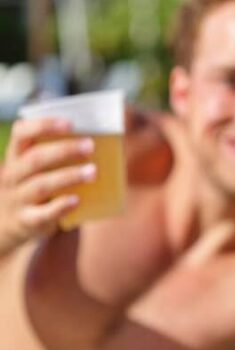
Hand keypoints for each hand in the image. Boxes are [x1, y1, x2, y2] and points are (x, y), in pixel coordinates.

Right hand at [0, 118, 94, 251]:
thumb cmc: (34, 185)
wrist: (7, 223)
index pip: (21, 133)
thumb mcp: (36, 168)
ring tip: (92, 171)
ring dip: (68, 176)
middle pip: (35, 159)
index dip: (43, 125)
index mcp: (16, 155)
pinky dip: (61, 206)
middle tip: (90, 146)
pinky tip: (77, 200)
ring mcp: (17, 199)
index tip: (70, 123)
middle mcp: (12, 175)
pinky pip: (43, 213)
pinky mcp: (27, 220)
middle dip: (64, 150)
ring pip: (41, 185)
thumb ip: (58, 156)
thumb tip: (108, 143)